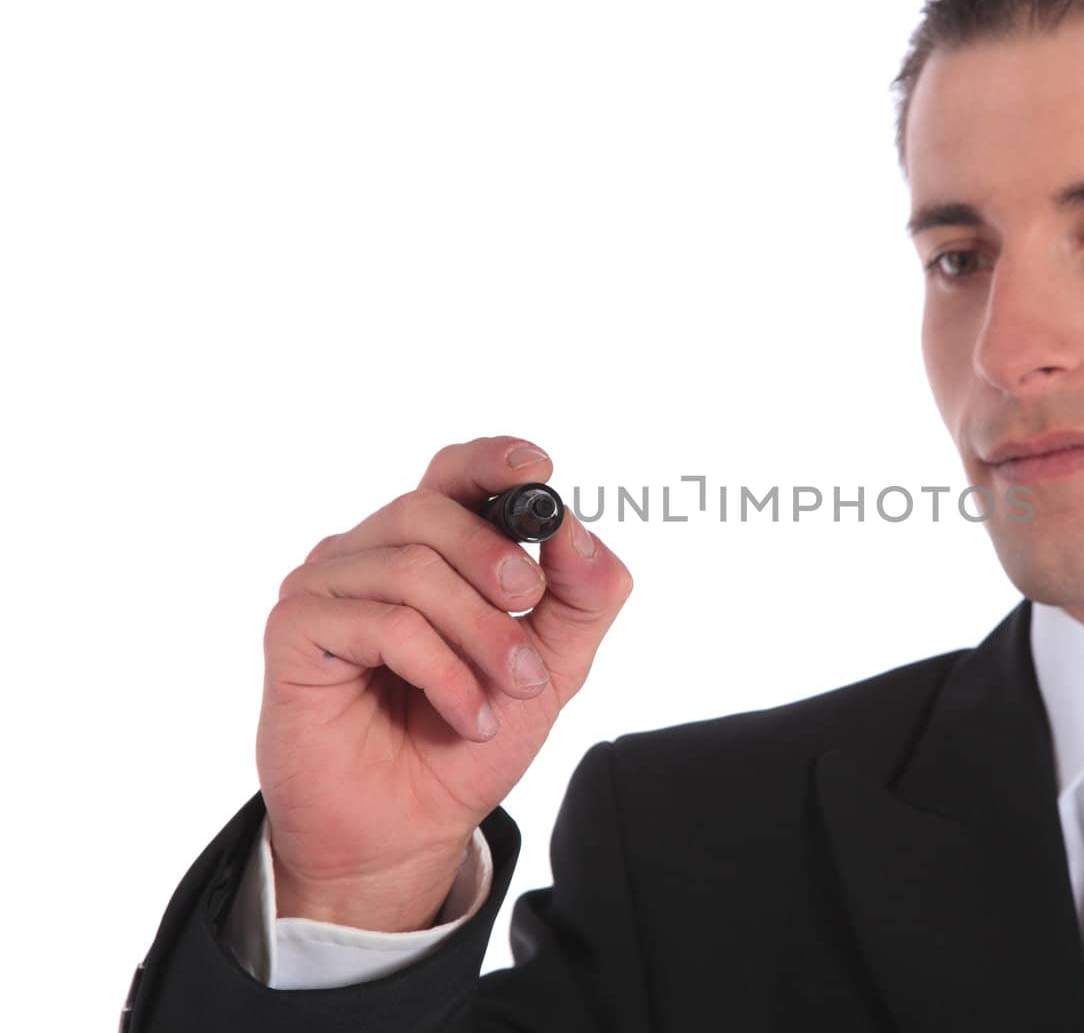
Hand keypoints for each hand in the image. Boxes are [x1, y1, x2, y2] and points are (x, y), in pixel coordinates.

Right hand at [256, 436, 631, 929]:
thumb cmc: (466, 740)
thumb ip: (580, 598)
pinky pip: (382, 623)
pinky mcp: (296, 632)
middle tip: (532, 609)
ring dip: (480, 634)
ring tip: (510, 692)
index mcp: (429, 548)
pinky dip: (442, 671)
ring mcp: (326, 588)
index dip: (492, 460)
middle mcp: (370, 554)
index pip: (453, 474)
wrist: (409, 830)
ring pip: (412, 569)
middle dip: (494, 563)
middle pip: (431, 510)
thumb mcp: (551, 667)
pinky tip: (467, 715)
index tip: (540, 470)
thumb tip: (579, 532)